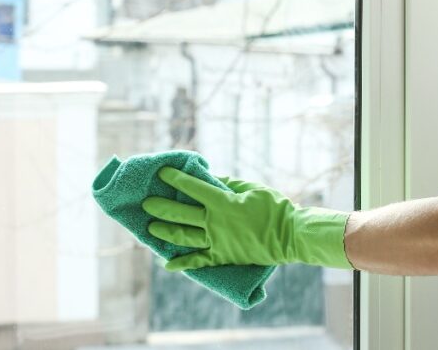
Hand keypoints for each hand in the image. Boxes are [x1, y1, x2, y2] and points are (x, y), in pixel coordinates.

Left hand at [142, 167, 352, 271]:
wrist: (290, 236)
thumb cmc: (275, 208)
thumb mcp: (253, 189)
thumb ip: (230, 184)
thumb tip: (212, 178)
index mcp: (222, 203)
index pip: (193, 188)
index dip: (176, 179)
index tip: (163, 173)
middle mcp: (215, 223)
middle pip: (181, 214)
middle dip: (161, 207)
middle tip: (147, 202)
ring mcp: (217, 242)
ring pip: (184, 237)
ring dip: (165, 231)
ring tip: (151, 227)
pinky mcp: (223, 257)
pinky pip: (199, 262)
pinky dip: (182, 264)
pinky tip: (167, 264)